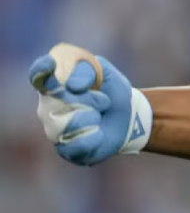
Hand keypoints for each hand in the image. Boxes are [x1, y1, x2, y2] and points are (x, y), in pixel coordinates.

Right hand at [29, 48, 150, 165]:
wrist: (128, 119)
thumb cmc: (111, 92)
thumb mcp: (106, 73)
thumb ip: (88, 69)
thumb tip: (72, 85)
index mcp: (54, 85)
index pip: (38, 76)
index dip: (40, 70)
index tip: (50, 63)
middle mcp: (47, 108)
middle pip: (58, 101)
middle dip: (88, 98)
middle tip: (104, 101)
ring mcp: (53, 130)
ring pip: (65, 124)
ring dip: (91, 118)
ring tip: (100, 117)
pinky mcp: (65, 150)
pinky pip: (75, 145)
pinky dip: (93, 138)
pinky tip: (99, 134)